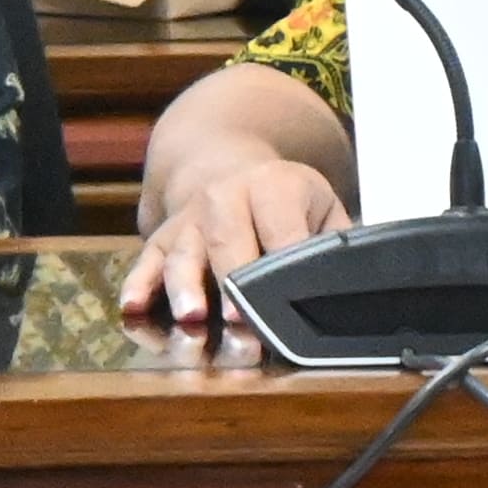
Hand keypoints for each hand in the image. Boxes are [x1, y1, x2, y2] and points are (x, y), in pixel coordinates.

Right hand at [120, 157, 346, 328]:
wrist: (223, 165)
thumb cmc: (285, 199)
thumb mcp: (322, 206)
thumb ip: (336, 243)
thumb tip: (354, 284)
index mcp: (273, 186)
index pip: (281, 231)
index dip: (281, 266)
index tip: (284, 299)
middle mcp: (224, 197)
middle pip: (227, 244)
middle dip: (234, 284)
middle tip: (241, 322)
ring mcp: (188, 220)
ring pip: (184, 255)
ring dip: (186, 289)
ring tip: (192, 318)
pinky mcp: (160, 238)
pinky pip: (145, 262)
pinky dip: (138, 287)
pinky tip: (133, 309)